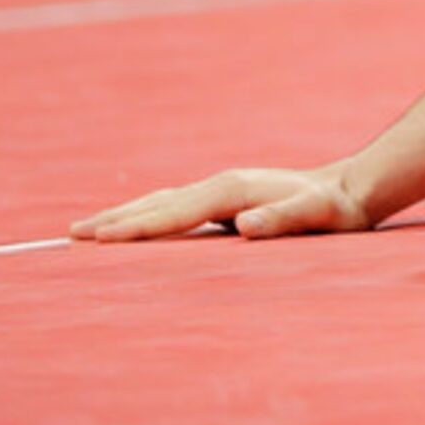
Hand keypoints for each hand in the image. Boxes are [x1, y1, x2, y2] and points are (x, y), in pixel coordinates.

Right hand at [71, 164, 368, 241]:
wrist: (352, 189)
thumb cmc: (333, 211)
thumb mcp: (315, 218)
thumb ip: (281, 222)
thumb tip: (244, 224)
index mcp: (232, 190)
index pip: (173, 213)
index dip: (136, 228)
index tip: (99, 239)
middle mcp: (221, 185)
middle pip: (157, 203)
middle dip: (116, 219)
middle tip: (72, 235)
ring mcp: (222, 190)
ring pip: (163, 202)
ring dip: (126, 215)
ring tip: (90, 229)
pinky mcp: (226, 199)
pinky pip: (176, 208)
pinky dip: (148, 215)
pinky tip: (138, 226)